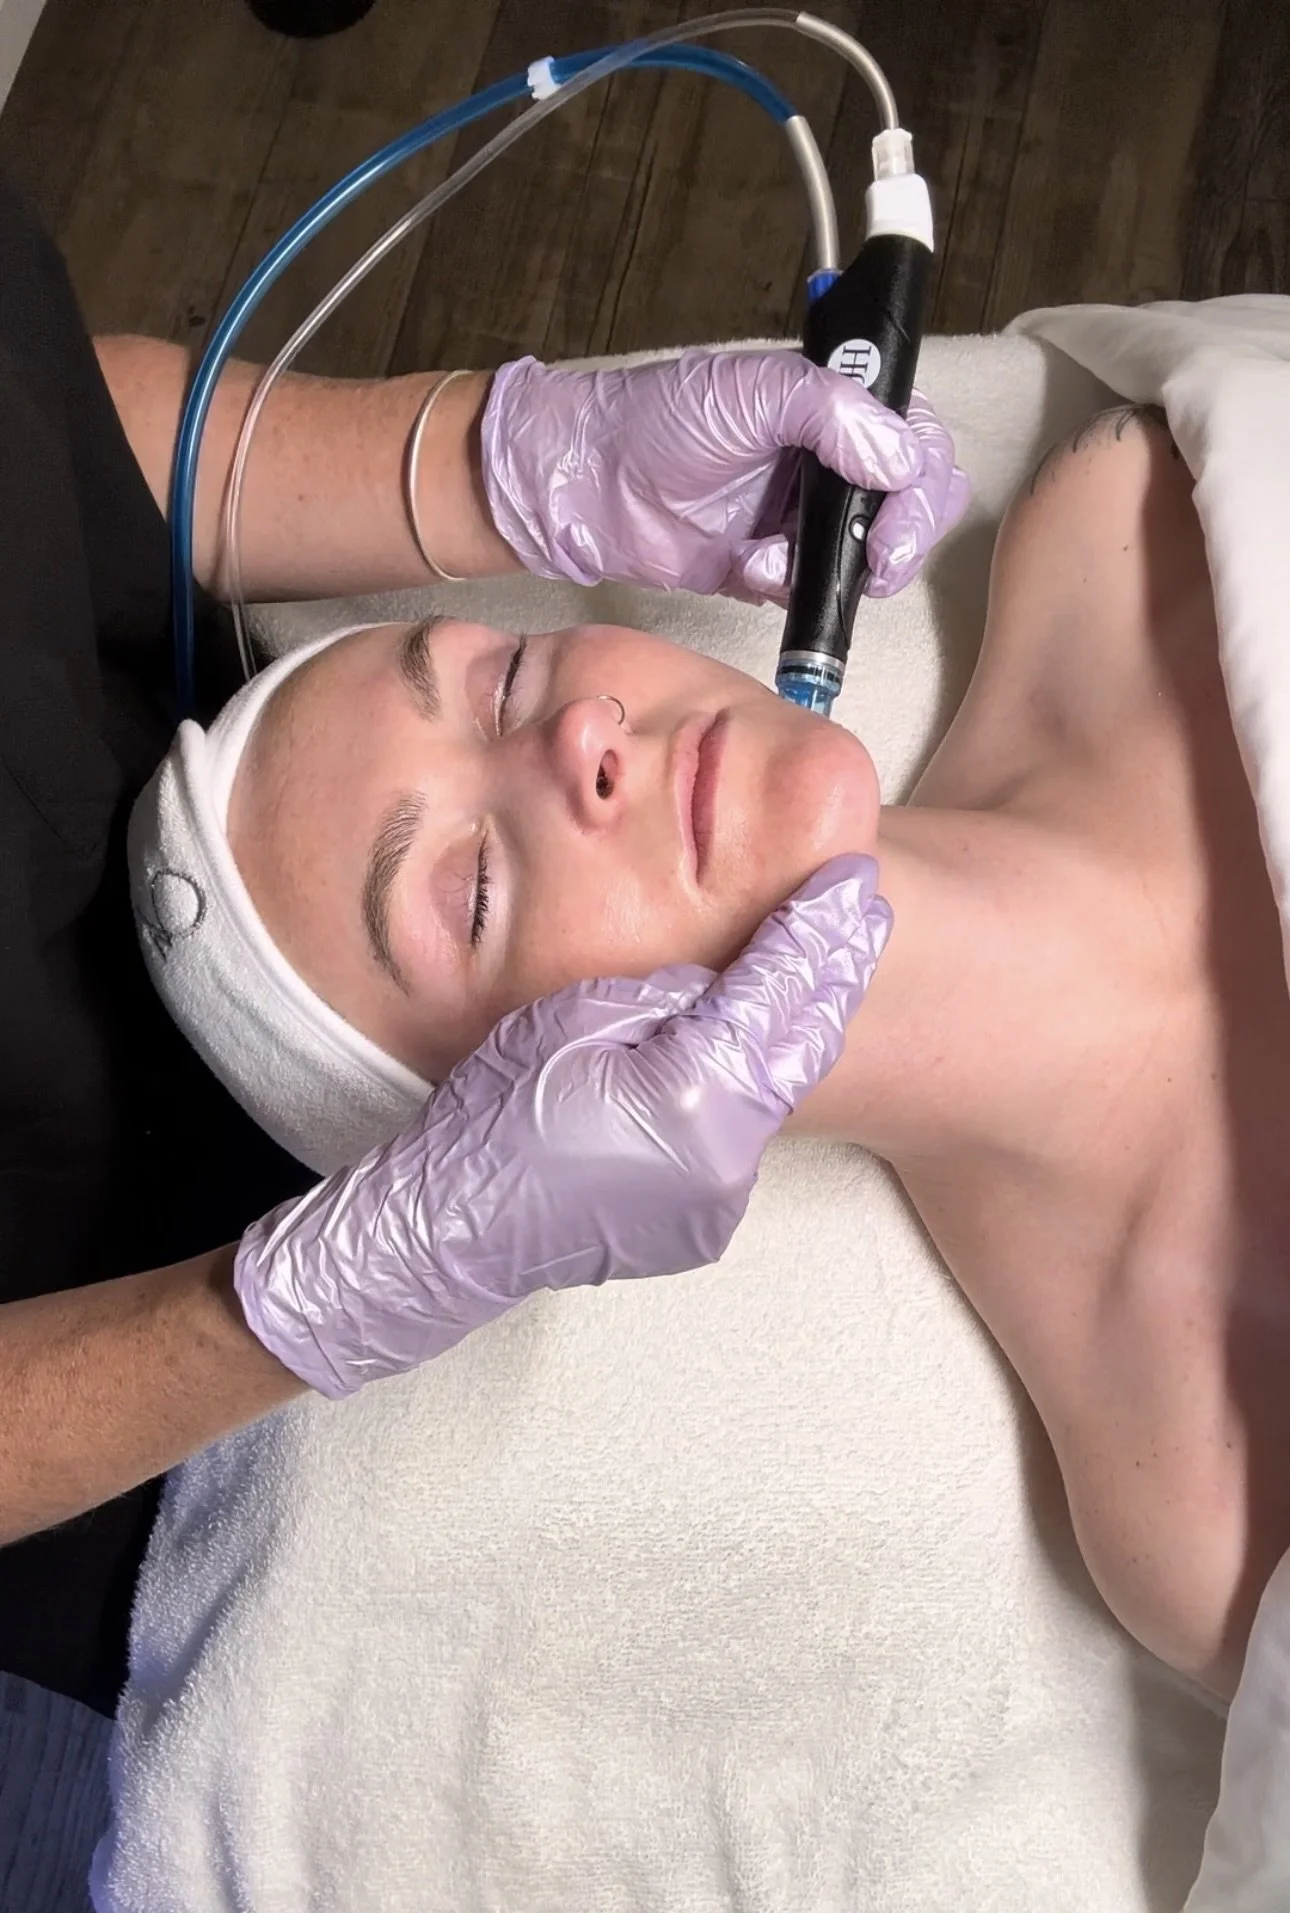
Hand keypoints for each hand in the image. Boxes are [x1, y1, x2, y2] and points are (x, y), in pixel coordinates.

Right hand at [234, 854, 891, 1398]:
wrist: (456, 1228)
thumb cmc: (495, 1117)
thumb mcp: (578, 1016)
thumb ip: (671, 992)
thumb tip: (723, 982)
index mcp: (697, 1087)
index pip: (780, 986)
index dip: (820, 928)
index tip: (851, 886)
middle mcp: (729, 1151)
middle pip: (805, 1042)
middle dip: (834, 973)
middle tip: (859, 917)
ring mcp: (723, 1196)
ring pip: (777, 1093)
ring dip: (794, 1031)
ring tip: (817, 971)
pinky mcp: (708, 1223)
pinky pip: (744, 1139)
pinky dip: (750, 1090)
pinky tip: (747, 1051)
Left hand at [479, 349, 968, 603]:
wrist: (590, 485)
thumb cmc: (661, 420)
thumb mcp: (753, 393)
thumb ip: (833, 413)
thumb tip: (901, 458)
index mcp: (836, 408)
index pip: (917, 441)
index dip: (923, 481)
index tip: (900, 511)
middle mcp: (829, 463)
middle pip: (908, 507)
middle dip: (899, 540)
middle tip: (877, 563)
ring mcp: (802, 520)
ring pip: (866, 558)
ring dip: (840, 567)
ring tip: (785, 558)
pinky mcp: (772, 570)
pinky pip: (811, 591)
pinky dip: (788, 586)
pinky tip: (749, 566)